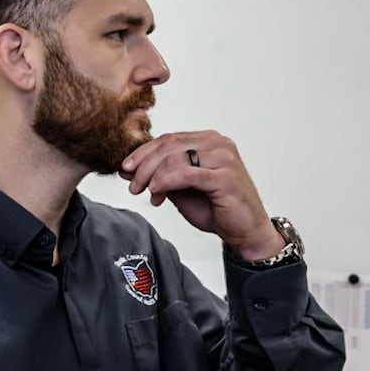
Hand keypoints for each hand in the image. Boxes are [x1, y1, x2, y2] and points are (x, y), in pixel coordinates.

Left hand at [119, 131, 284, 260]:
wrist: (244, 231)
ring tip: (148, 194)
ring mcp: (223, 157)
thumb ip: (160, 175)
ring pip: (174, 157)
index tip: (125, 168)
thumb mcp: (180, 189)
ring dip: (153, 176)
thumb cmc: (216, 208)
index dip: (142, 153)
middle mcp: (217, 143)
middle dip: (143, 165)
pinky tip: (157, 194)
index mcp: (207, 141)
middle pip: (168, 145)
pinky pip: (185, 173)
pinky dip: (165, 182)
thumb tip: (129, 170)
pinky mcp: (225, 176)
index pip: (168, 139)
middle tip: (132, 185)